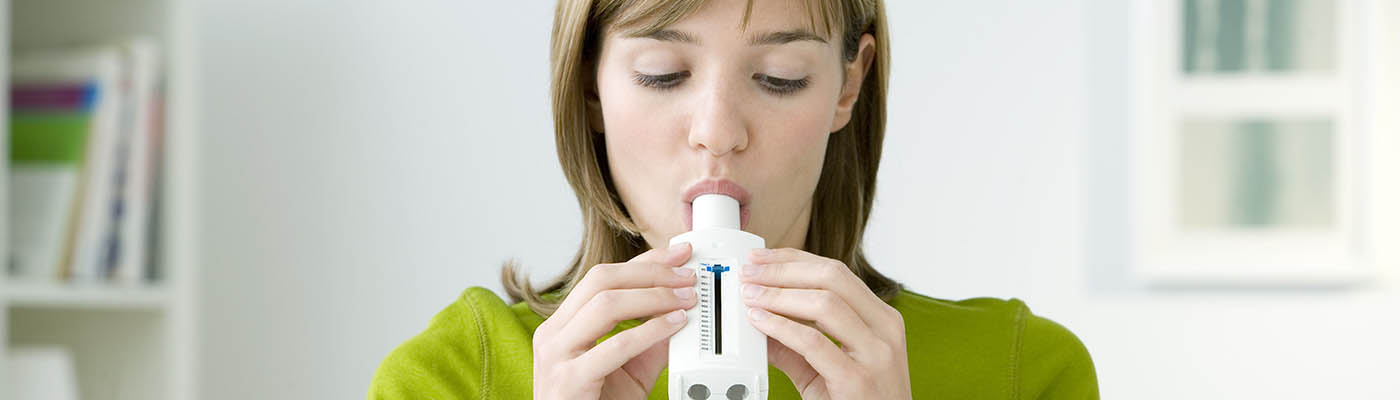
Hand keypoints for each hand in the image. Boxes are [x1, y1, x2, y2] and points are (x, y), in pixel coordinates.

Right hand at [533, 243, 698, 398]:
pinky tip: (674, 325)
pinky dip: (649, 331)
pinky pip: (614, 347)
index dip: (645, 261)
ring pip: (605, 305)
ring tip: (686, 300)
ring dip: (653, 297)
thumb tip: (683, 314)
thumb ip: (650, 342)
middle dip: (651, 273)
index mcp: (563, 324)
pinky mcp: (568, 380)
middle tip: (689, 276)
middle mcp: (553, 333)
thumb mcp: (628, 369)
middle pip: (601, 281)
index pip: (603, 277)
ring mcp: (556, 356)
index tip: (679, 253)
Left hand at [739, 248, 911, 399]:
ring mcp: (876, 354)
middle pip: (832, 277)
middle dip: (783, 270)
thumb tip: (759, 321)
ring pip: (825, 303)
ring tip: (751, 297)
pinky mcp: (858, 380)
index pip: (836, 272)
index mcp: (881, 319)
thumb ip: (795, 346)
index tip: (761, 259)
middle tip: (750, 273)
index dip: (794, 259)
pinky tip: (760, 322)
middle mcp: (884, 329)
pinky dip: (782, 327)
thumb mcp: (829, 367)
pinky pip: (814, 343)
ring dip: (779, 295)